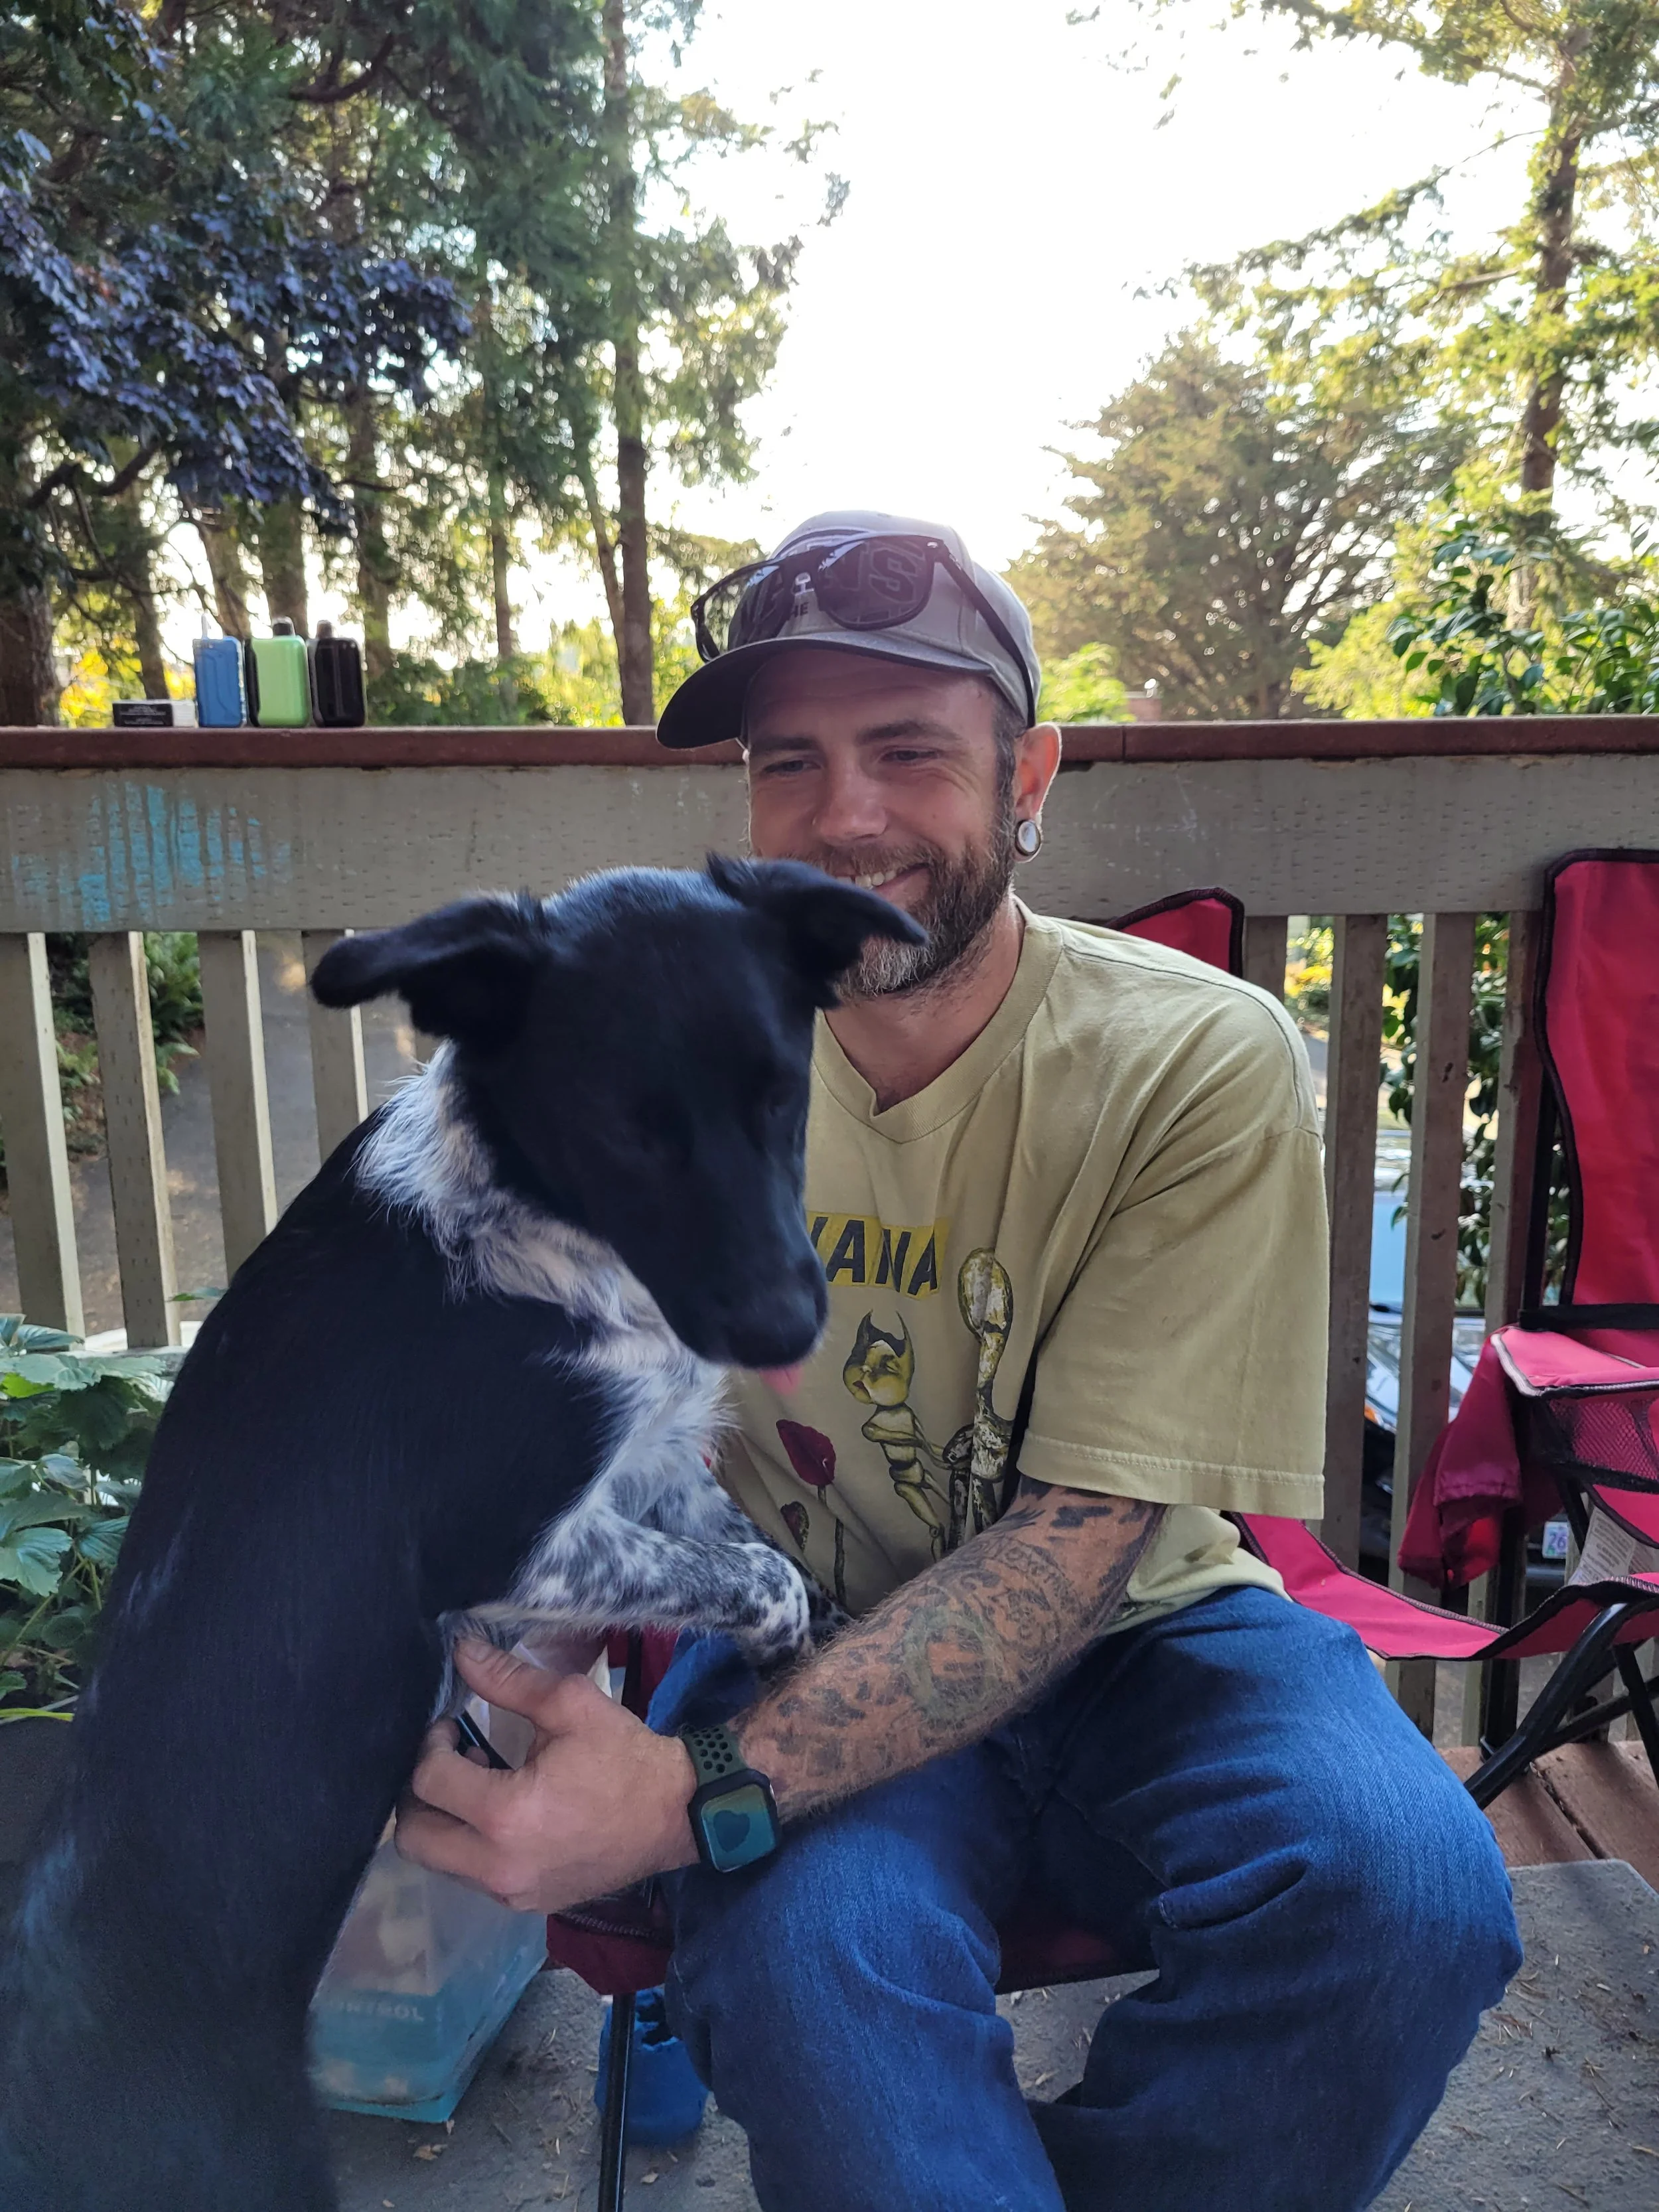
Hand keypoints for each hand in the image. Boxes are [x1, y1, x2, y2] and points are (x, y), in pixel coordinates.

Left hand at [395, 1639, 698, 1912]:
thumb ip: (507, 1679)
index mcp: (507, 1815)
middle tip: (449, 1762)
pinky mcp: (525, 1905)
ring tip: (479, 1784)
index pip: (428, 1783)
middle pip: (414, 1838)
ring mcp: (511, 1893)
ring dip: (444, 1821)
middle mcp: (498, 1866)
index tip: (450, 1727)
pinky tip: (503, 1812)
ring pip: (438, 1862)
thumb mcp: (569, 1705)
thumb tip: (460, 1648)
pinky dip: (471, 1845)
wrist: (676, 1815)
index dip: (430, 1746)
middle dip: (419, 1794)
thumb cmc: (624, 1756)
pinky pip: (471, 1877)